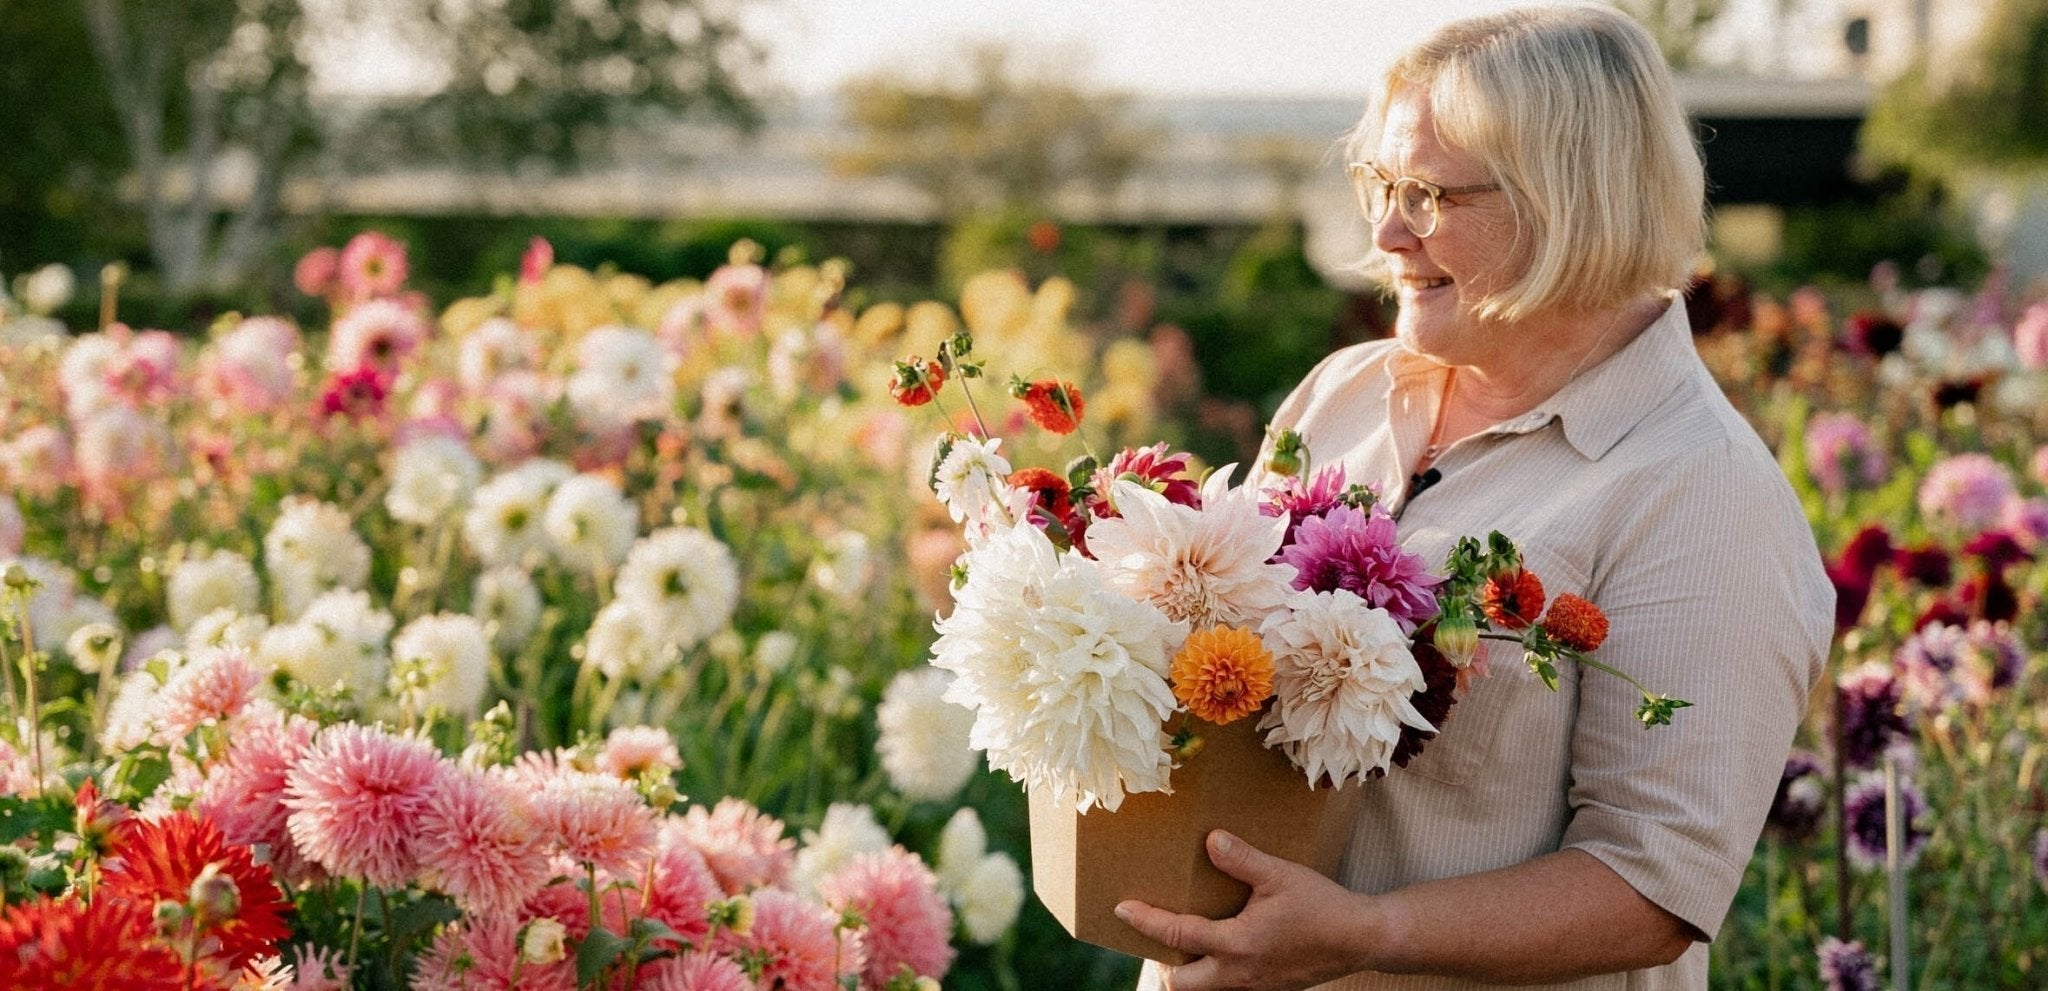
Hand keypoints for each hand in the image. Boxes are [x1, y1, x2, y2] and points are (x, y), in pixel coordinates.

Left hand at [1116, 829, 1381, 990]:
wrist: (1363, 938)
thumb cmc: (1322, 906)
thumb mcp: (1280, 874)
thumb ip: (1242, 859)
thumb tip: (1210, 840)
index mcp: (1238, 945)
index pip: (1177, 934)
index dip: (1145, 920)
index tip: (1121, 908)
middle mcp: (1240, 973)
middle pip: (1182, 983)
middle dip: (1162, 965)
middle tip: (1155, 934)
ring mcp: (1255, 986)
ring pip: (1205, 989)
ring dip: (1188, 969)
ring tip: (1185, 940)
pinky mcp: (1269, 987)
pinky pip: (1229, 985)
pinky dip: (1214, 970)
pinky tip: (1222, 945)